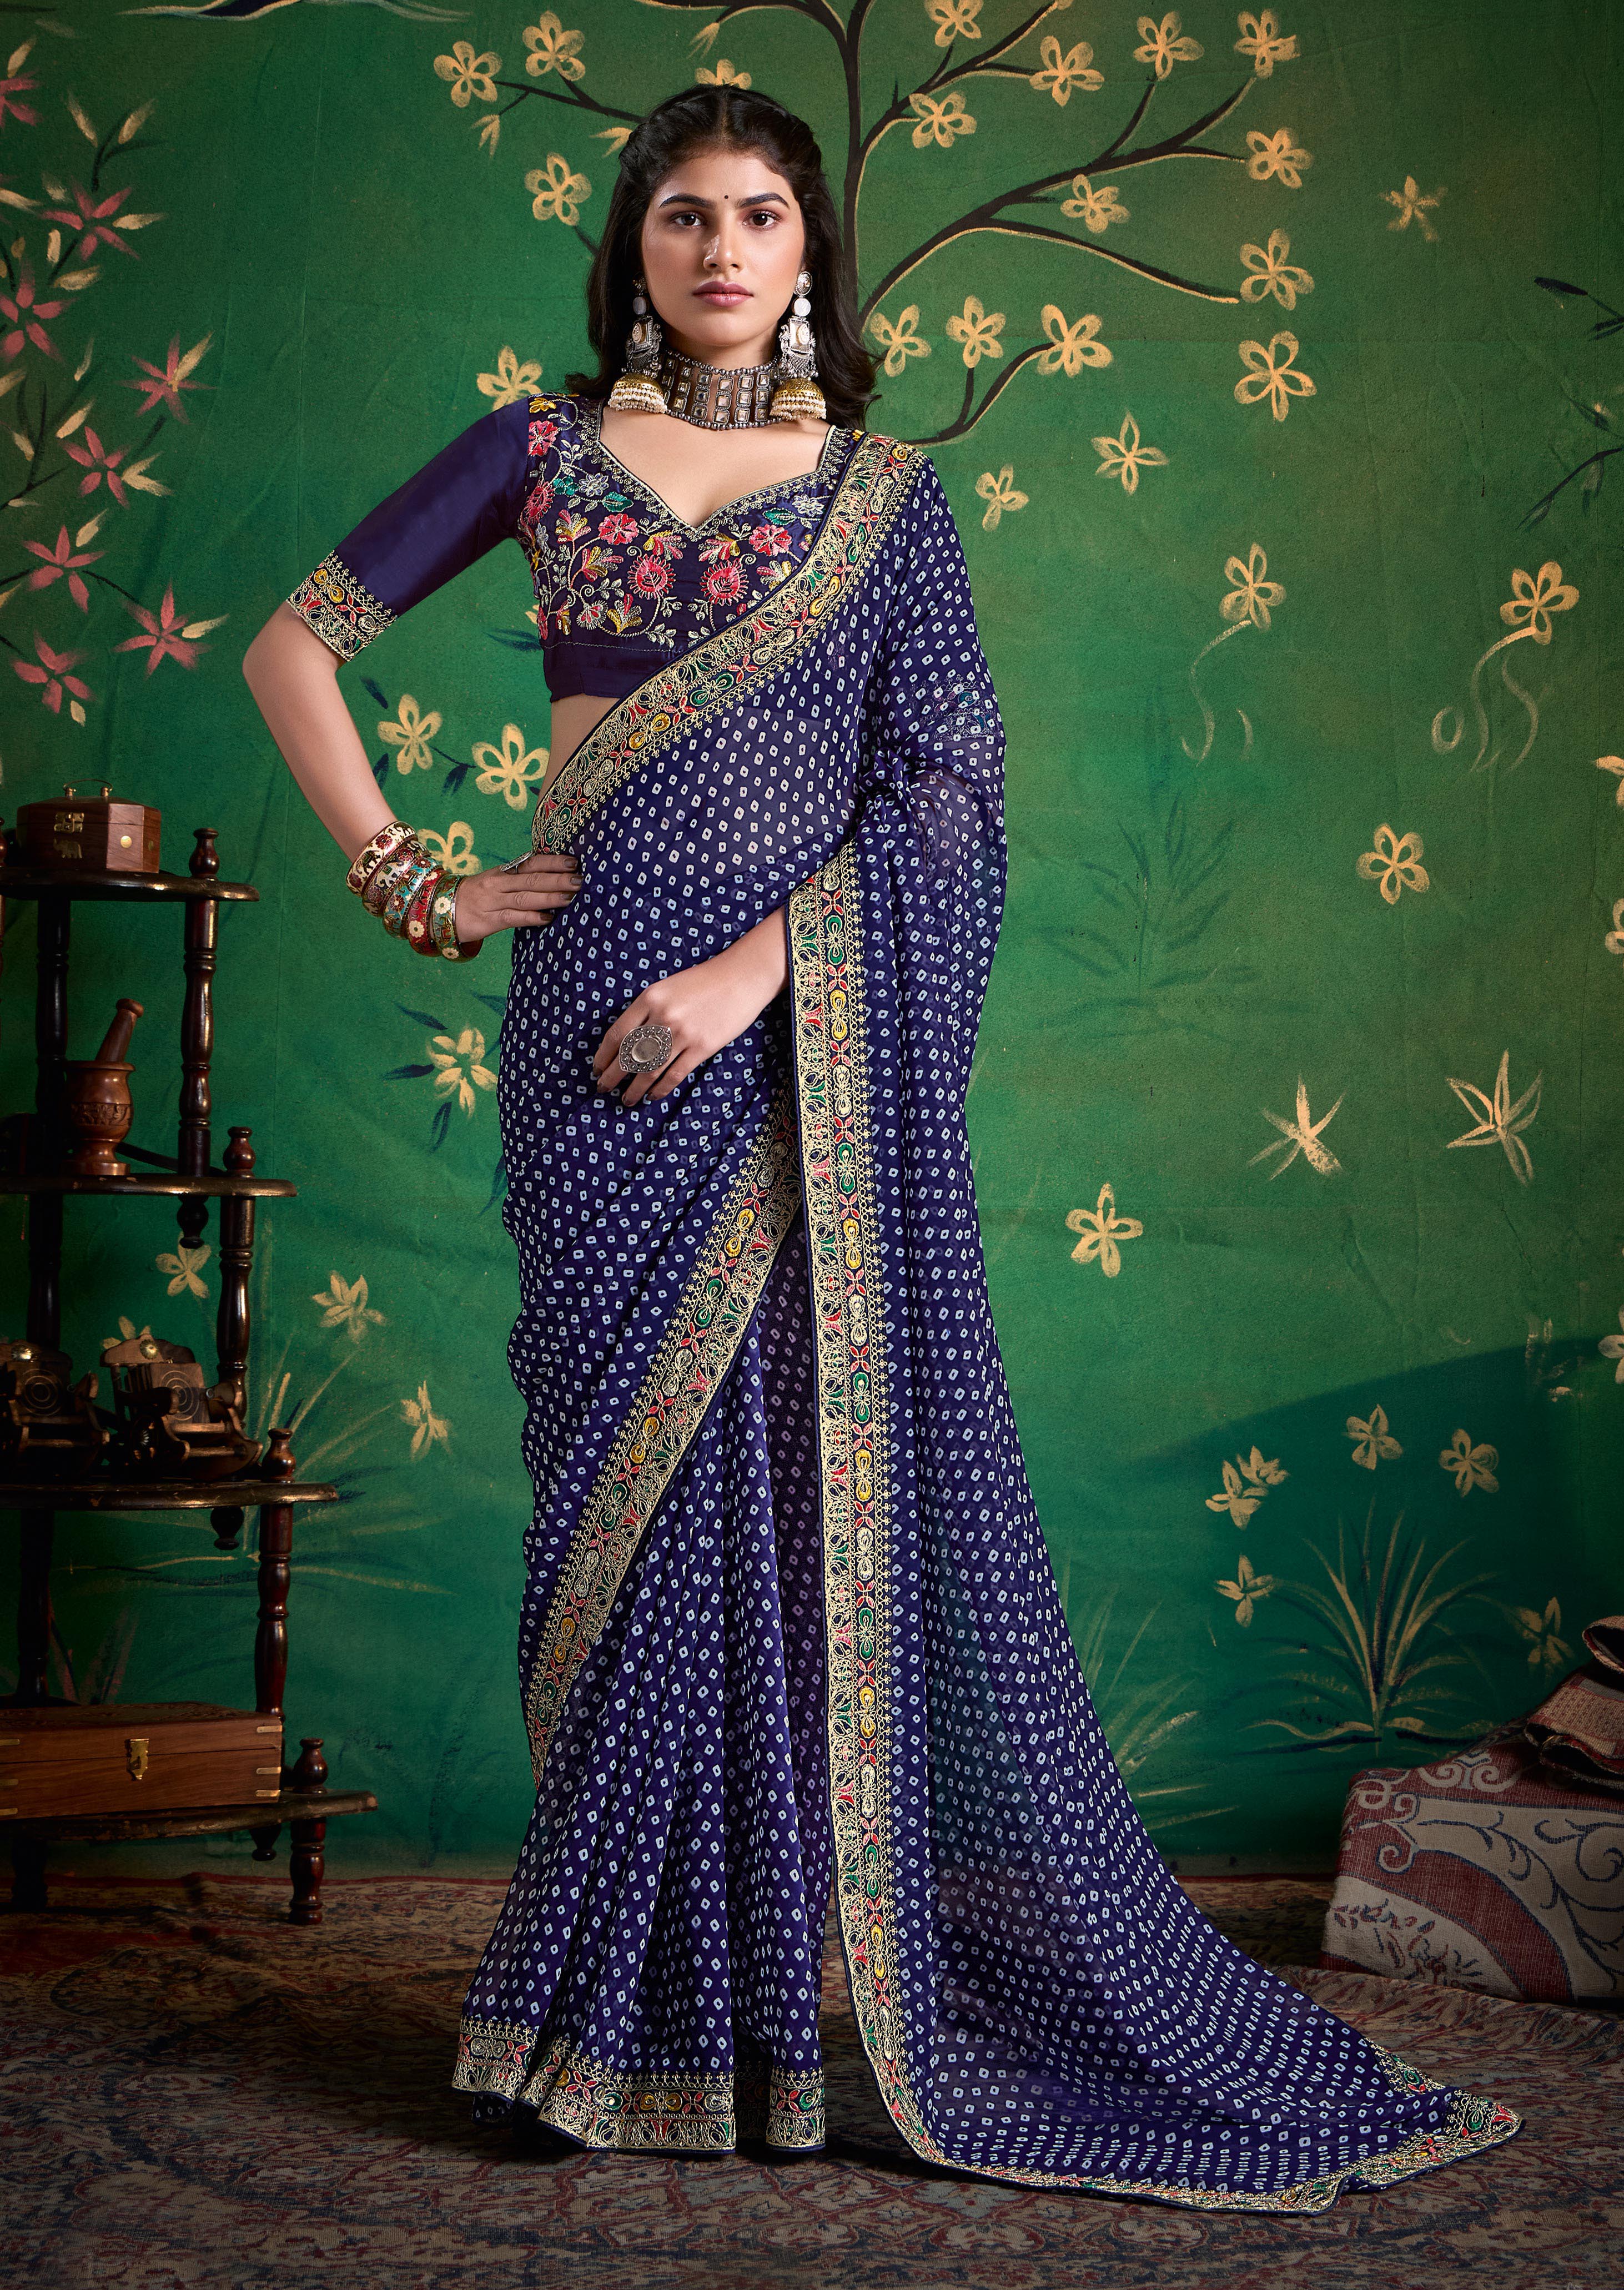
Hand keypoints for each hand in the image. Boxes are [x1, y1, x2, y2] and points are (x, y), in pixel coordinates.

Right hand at [450, 852, 581, 945]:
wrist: (439, 909)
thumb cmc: (476, 896)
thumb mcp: (497, 882)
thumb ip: (521, 880)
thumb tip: (555, 878)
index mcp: (504, 872)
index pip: (532, 862)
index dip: (553, 862)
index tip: (574, 861)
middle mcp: (499, 883)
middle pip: (532, 879)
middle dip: (558, 879)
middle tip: (581, 880)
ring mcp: (492, 901)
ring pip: (524, 897)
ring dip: (549, 897)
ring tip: (570, 898)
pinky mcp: (487, 920)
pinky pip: (512, 918)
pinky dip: (530, 917)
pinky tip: (547, 918)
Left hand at [592, 908, 788, 1105]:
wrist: (742, 976)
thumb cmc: (703, 982)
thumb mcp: (667, 987)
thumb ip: (647, 1010)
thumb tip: (627, 1043)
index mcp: (649, 998)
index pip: (617, 1034)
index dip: (604, 1056)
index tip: (597, 1068)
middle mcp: (663, 1016)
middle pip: (628, 1055)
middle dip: (612, 1076)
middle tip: (602, 1089)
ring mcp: (683, 1033)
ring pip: (650, 1069)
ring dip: (635, 1088)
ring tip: (626, 1100)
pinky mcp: (703, 1047)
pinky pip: (675, 1074)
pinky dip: (661, 1088)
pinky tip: (652, 1096)